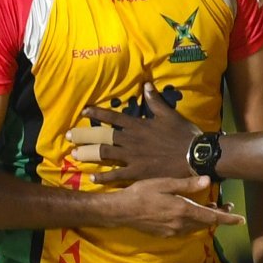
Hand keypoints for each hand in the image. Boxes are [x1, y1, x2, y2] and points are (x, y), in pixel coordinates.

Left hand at [67, 83, 201, 183]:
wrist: (195, 155)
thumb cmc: (183, 134)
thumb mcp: (169, 114)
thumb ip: (154, 101)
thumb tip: (145, 84)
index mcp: (137, 125)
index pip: (113, 117)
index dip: (97, 114)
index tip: (84, 111)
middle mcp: (131, 140)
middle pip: (102, 136)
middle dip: (83, 135)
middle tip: (68, 136)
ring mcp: (132, 157)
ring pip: (104, 154)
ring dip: (88, 154)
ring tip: (75, 154)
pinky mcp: (137, 173)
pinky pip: (116, 175)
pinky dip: (103, 177)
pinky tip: (92, 178)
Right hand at [111, 174, 243, 235]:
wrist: (121, 211)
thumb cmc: (141, 193)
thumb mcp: (164, 183)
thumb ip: (186, 185)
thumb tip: (207, 181)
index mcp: (183, 210)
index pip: (212, 217)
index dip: (228, 218)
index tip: (241, 219)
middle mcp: (181, 224)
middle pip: (206, 223)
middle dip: (219, 216)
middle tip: (228, 207)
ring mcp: (173, 231)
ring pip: (197, 226)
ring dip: (206, 218)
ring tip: (212, 206)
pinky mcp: (166, 234)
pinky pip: (186, 229)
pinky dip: (194, 221)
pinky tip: (192, 213)